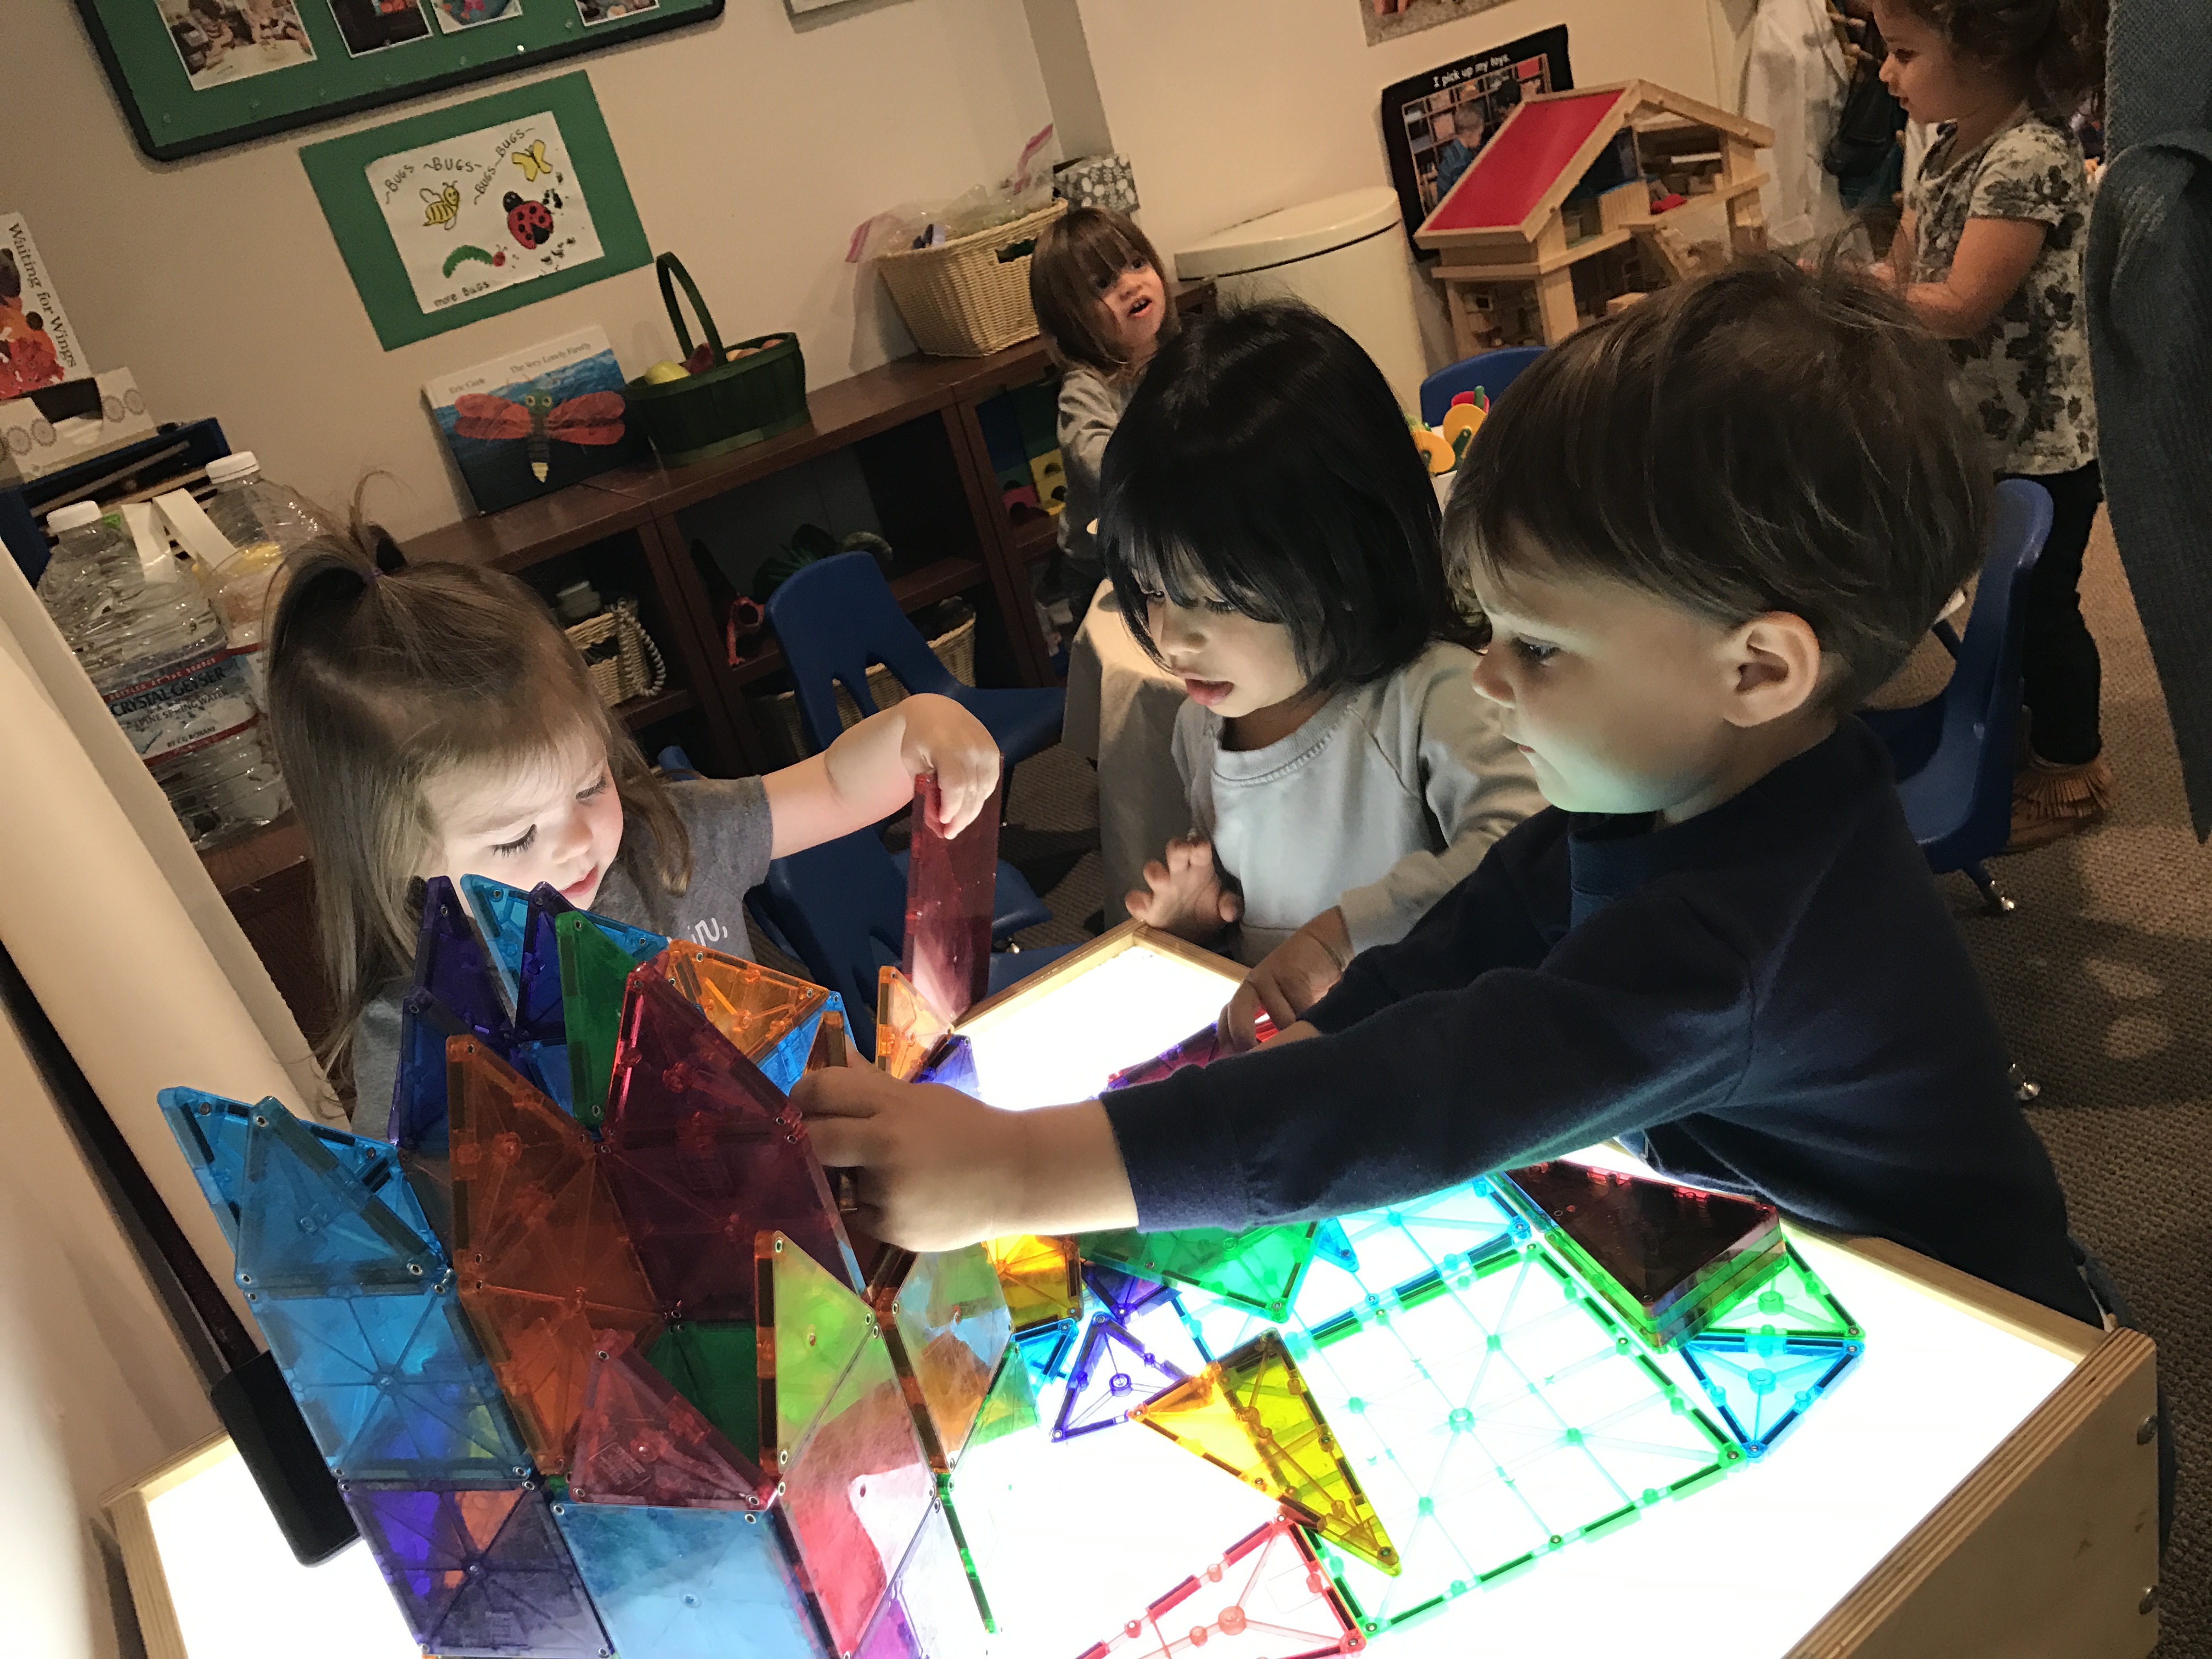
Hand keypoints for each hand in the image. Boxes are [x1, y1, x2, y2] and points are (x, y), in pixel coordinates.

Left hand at [794, 1068, 1136, 1249]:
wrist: (1017, 1176)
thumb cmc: (967, 1128)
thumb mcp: (921, 1097)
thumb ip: (872, 1085)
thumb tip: (835, 1059)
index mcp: (892, 1105)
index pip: (820, 1091)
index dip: (801, 1096)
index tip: (803, 1103)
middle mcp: (883, 1147)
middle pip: (812, 1140)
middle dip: (806, 1139)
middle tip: (816, 1138)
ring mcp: (886, 1192)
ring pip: (832, 1181)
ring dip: (842, 1175)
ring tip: (879, 1169)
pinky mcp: (891, 1228)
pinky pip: (856, 1213)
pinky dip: (867, 1204)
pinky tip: (902, 1195)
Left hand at [897, 693, 1000, 836]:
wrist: (935, 710)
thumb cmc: (918, 737)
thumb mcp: (912, 760)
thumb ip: (925, 787)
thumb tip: (938, 819)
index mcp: (947, 745)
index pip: (955, 784)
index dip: (951, 807)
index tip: (943, 823)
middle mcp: (972, 747)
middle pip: (972, 791)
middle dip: (961, 817)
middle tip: (950, 834)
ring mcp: (986, 749)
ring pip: (984, 790)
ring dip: (972, 811)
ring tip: (958, 825)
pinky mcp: (994, 753)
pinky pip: (991, 783)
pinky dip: (980, 798)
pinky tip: (968, 807)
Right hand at [1126, 836, 1240, 940]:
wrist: (1191, 938)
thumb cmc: (1207, 912)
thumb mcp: (1223, 907)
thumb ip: (1230, 905)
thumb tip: (1232, 911)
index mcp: (1199, 868)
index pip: (1199, 848)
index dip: (1198, 844)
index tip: (1200, 848)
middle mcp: (1179, 874)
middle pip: (1174, 849)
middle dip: (1177, 847)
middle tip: (1182, 851)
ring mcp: (1161, 889)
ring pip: (1152, 870)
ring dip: (1155, 872)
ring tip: (1162, 882)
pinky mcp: (1147, 908)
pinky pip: (1135, 900)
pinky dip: (1136, 902)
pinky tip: (1144, 909)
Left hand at [1218, 908, 1350, 1050]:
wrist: (1322, 947)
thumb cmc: (1301, 984)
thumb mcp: (1280, 1005)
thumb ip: (1268, 1026)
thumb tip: (1264, 1063)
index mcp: (1244, 996)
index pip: (1225, 1023)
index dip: (1230, 1046)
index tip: (1240, 1068)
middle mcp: (1250, 987)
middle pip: (1238, 1019)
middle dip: (1249, 1043)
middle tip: (1267, 1062)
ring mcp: (1269, 978)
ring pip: (1279, 1020)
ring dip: (1294, 1034)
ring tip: (1306, 1044)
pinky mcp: (1291, 975)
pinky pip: (1300, 1008)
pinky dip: (1310, 1021)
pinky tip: (1318, 1027)